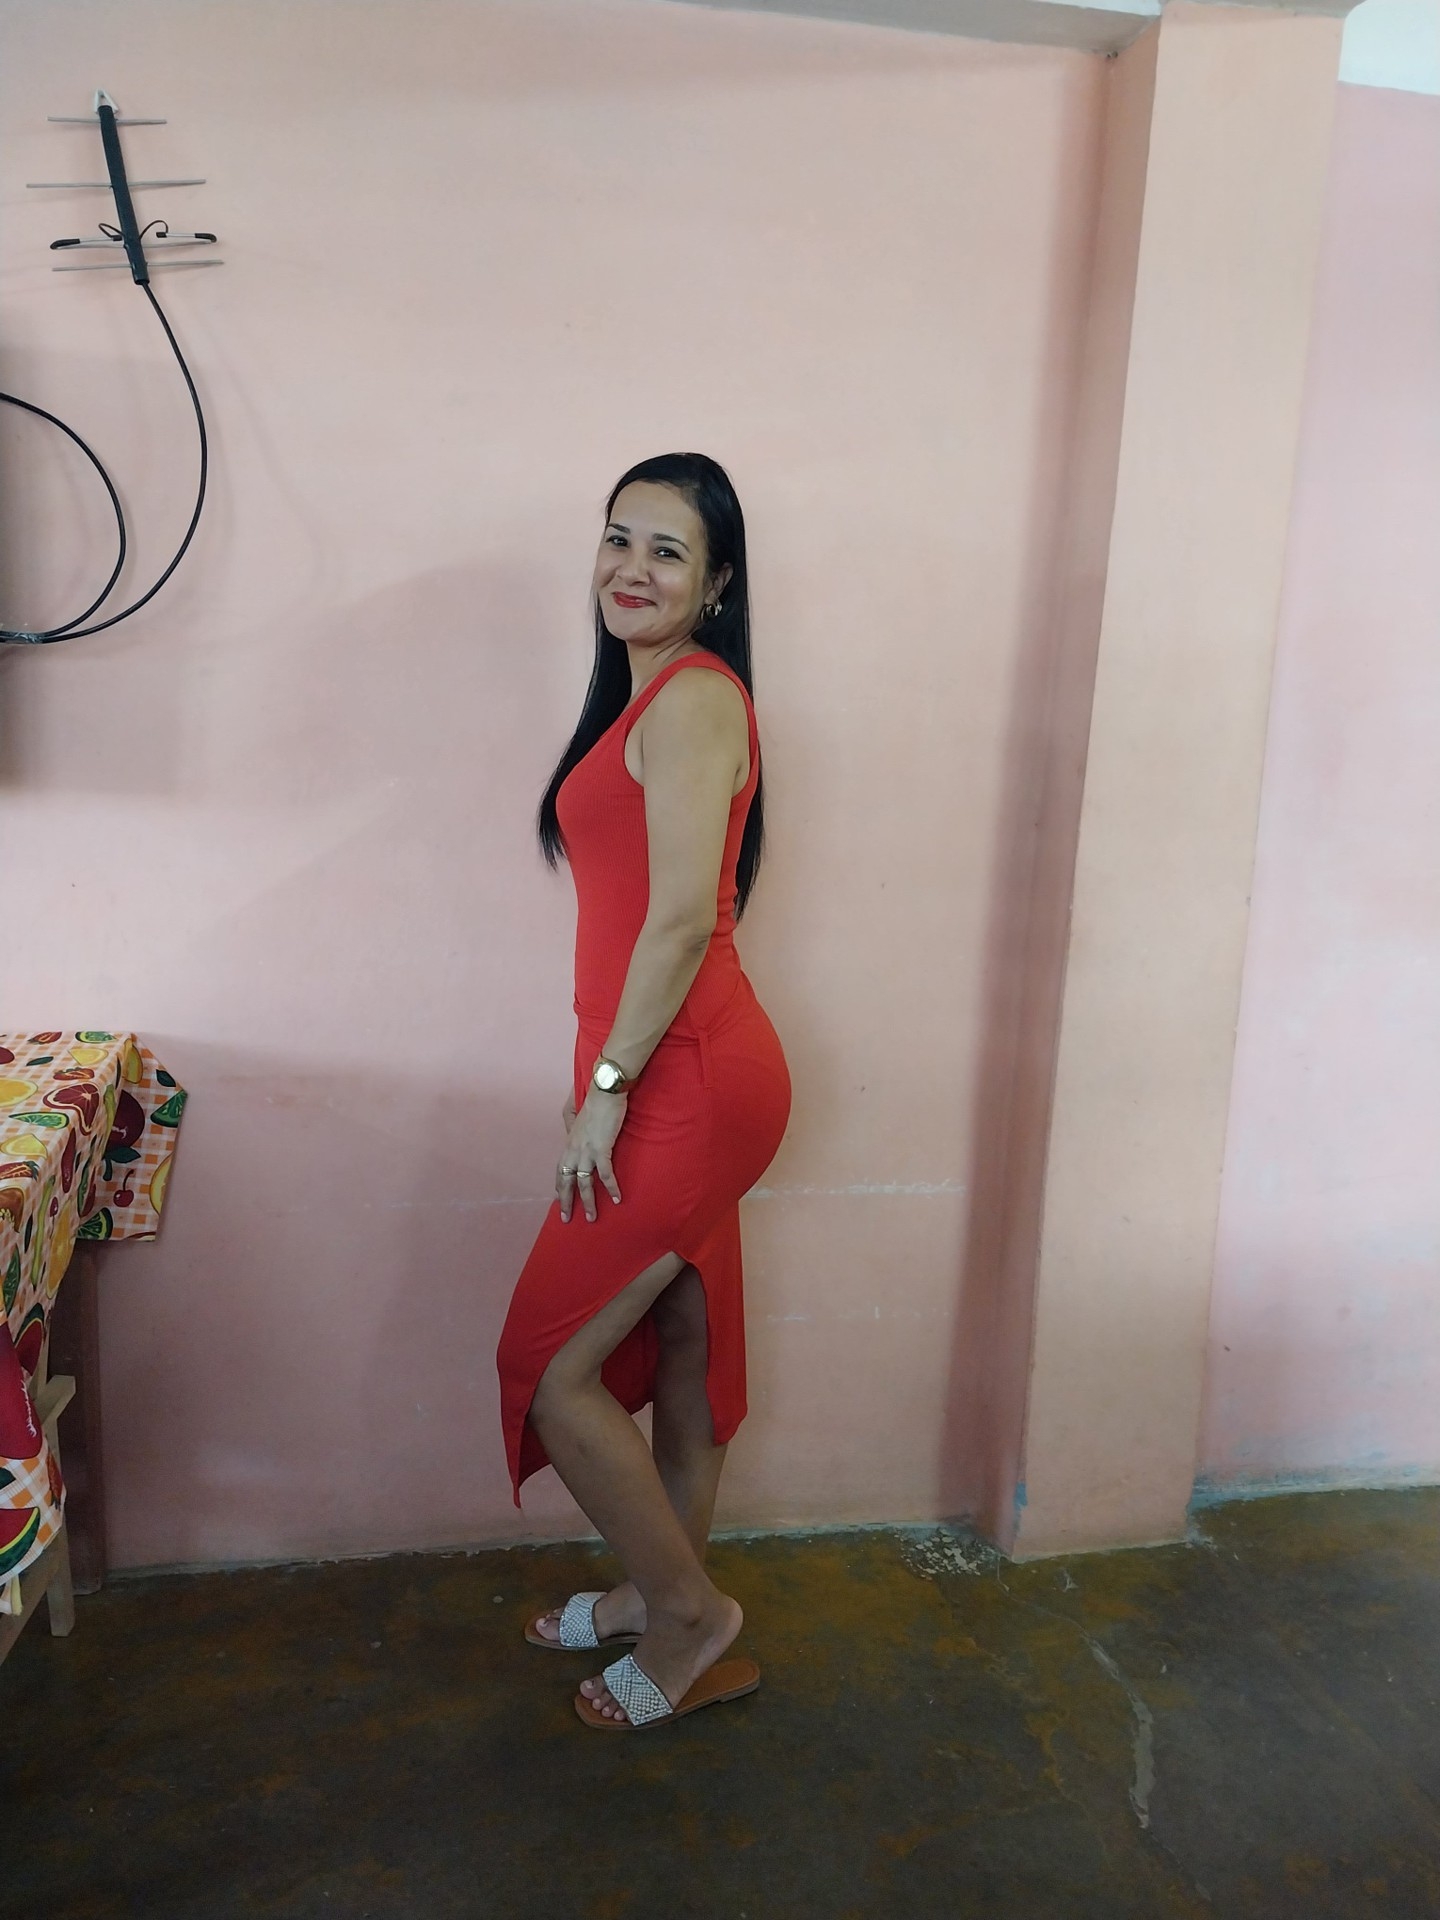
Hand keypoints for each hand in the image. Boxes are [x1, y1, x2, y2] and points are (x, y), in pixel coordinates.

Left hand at [556, 1087, 625, 1222]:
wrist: (604, 1092)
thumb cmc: (595, 1102)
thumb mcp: (580, 1117)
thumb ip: (576, 1128)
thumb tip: (574, 1132)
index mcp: (570, 1142)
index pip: (560, 1169)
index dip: (560, 1185)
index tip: (559, 1199)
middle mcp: (573, 1149)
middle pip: (565, 1180)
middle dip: (566, 1201)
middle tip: (566, 1218)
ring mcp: (586, 1150)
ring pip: (583, 1183)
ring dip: (588, 1202)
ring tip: (592, 1217)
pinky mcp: (601, 1149)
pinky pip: (605, 1174)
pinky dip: (611, 1188)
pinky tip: (617, 1198)